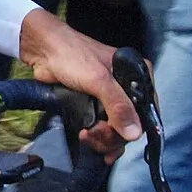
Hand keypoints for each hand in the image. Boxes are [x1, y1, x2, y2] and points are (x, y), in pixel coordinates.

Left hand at [16, 8, 142, 154]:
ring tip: (87, 135)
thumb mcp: (99, 80)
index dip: (134, 128)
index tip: (118, 136)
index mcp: (136, 75)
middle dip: (113, 135)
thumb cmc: (71, 54)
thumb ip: (118, 106)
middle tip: (95, 133)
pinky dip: (97, 137)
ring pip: (117, 130)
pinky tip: (87, 137)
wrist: (44, 52)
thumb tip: (133, 132)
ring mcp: (110, 98)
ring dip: (103, 139)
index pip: (147, 111)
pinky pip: (103, 129)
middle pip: (131, 124)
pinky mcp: (95, 105)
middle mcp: (126, 88)